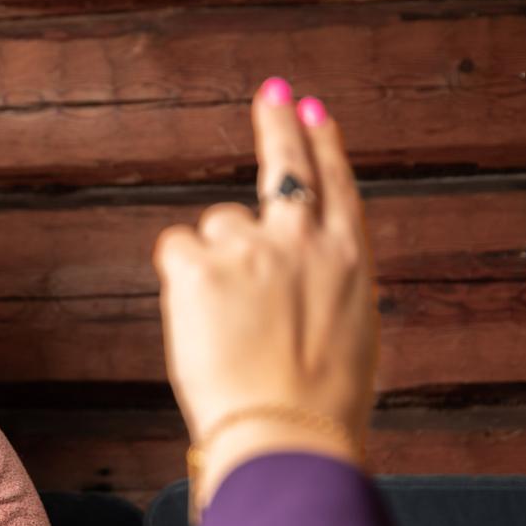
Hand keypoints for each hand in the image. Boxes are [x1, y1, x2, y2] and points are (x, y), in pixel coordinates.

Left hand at [152, 77, 379, 510]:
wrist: (286, 434)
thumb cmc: (317, 405)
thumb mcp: (346, 335)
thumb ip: (319, 287)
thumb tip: (293, 271)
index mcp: (349, 260)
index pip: (336, 184)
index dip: (323, 143)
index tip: (312, 108)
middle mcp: (303, 240)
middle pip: (285, 166)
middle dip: (278, 123)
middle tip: (273, 92)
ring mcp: (251, 247)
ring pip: (216, 228)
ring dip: (214, 262)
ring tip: (228, 323)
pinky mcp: (201, 263)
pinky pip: (176, 249)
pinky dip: (180, 277)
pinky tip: (198, 317)